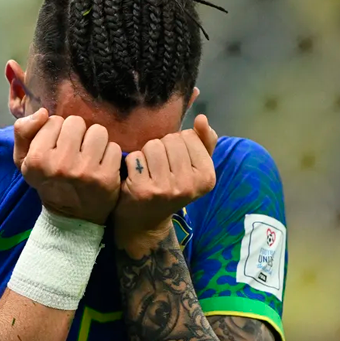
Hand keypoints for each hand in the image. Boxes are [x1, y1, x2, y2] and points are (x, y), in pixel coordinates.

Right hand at [14, 109, 122, 224]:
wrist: (71, 217)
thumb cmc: (47, 183)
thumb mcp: (24, 161)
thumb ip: (24, 131)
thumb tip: (43, 112)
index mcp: (37, 159)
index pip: (54, 120)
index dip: (56, 131)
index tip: (57, 146)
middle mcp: (61, 165)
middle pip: (76, 122)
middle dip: (77, 133)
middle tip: (75, 150)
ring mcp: (85, 172)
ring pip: (98, 131)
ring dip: (95, 141)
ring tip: (90, 155)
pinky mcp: (107, 178)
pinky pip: (114, 147)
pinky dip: (109, 155)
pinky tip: (101, 166)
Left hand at [114, 114, 217, 251]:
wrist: (145, 222)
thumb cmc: (171, 188)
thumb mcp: (194, 169)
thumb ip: (203, 142)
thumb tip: (202, 119)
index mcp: (207, 178)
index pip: (189, 136)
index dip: (178, 144)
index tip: (176, 162)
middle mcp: (188, 185)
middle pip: (171, 139)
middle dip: (162, 147)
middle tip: (160, 168)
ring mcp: (164, 188)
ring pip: (152, 145)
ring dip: (147, 154)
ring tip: (149, 170)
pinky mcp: (142, 189)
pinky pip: (135, 156)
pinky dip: (132, 163)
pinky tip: (136, 176)